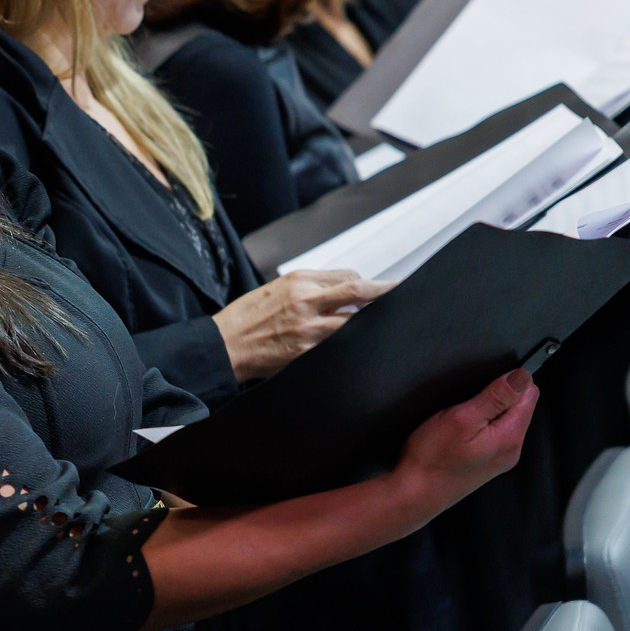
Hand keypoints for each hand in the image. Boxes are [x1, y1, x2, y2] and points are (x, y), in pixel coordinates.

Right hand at [214, 270, 393, 380]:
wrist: (225, 345)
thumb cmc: (247, 317)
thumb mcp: (276, 289)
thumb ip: (309, 289)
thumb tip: (342, 292)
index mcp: (299, 281)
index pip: (348, 277)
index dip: (368, 285)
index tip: (381, 289)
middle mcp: (306, 301)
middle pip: (358, 293)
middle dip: (386, 293)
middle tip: (404, 295)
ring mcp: (308, 329)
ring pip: (353, 323)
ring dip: (370, 324)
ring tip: (385, 327)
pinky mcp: (306, 353)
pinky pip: (337, 346)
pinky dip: (349, 344)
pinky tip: (356, 347)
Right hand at [394, 369, 537, 510]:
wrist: (413, 494)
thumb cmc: (432, 459)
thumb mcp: (462, 418)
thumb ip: (496, 397)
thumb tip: (522, 376)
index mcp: (511, 436)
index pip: (529, 395)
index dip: (508, 383)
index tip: (484, 388)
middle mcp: (512, 450)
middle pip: (518, 408)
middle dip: (496, 399)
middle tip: (466, 407)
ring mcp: (500, 459)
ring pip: (504, 421)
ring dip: (486, 413)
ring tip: (459, 421)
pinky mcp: (486, 464)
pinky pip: (493, 435)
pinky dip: (479, 427)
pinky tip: (458, 434)